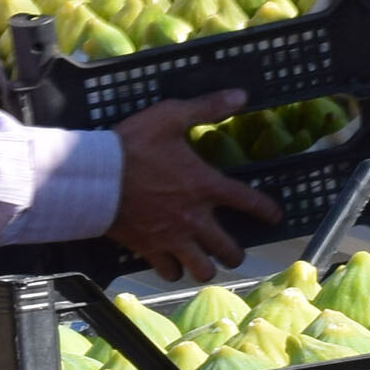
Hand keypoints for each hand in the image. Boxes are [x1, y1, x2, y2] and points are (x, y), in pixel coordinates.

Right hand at [106, 92, 279, 281]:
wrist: (94, 177)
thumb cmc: (132, 145)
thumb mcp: (170, 116)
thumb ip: (207, 107)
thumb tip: (241, 96)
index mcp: (205, 186)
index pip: (249, 202)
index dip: (267, 211)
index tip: (275, 216)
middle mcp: (194, 218)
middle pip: (229, 251)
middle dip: (235, 254)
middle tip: (232, 250)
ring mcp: (172, 238)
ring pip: (202, 270)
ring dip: (206, 268)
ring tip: (204, 262)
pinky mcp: (149, 249)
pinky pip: (169, 273)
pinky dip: (173, 271)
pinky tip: (172, 264)